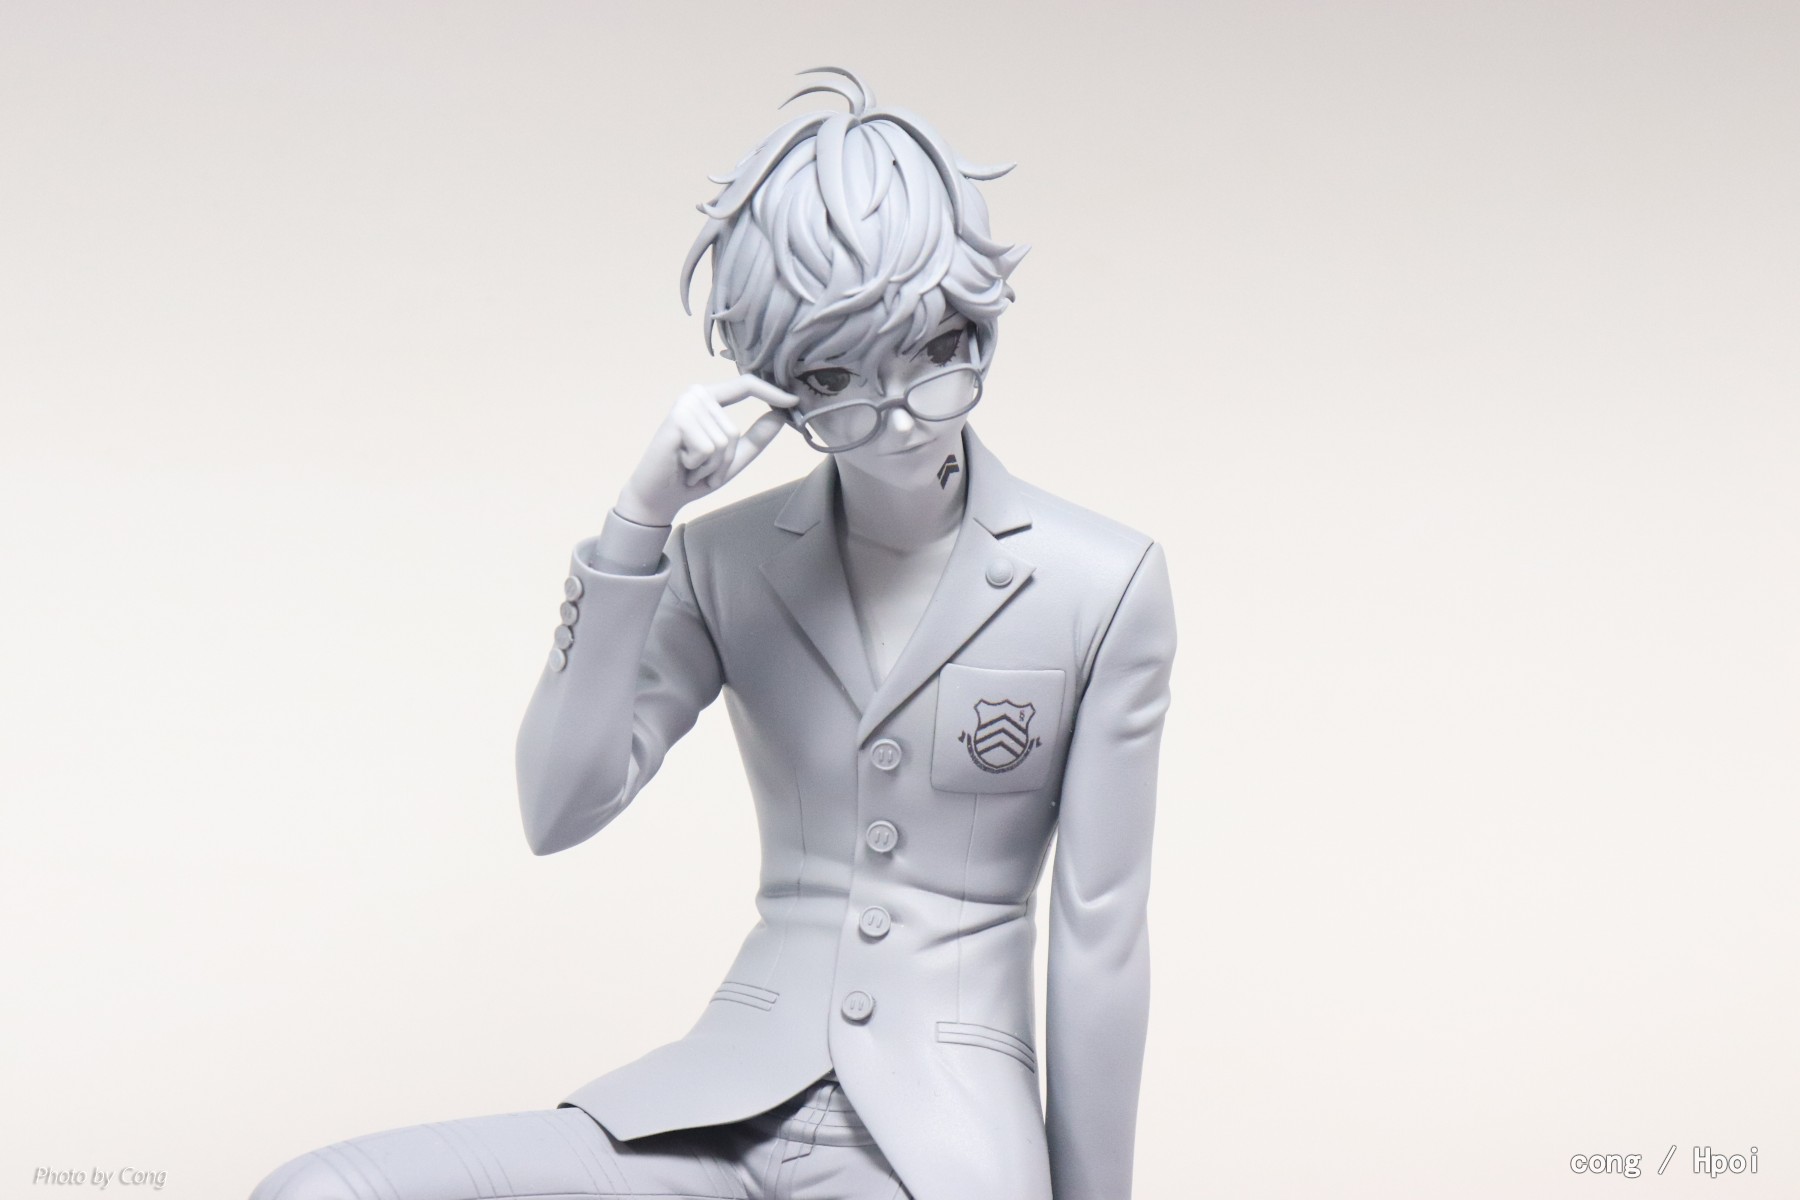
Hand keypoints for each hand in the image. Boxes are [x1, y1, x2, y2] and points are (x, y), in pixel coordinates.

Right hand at [616, 375, 796, 525]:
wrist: (658, 496)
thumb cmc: (694, 476)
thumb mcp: (734, 457)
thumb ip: (757, 437)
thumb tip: (783, 415)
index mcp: (710, 399)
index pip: (745, 385)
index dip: (771, 392)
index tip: (795, 401)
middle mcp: (696, 396)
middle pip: (735, 430)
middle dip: (723, 460)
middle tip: (700, 467)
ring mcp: (685, 405)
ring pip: (723, 441)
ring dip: (710, 466)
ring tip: (691, 466)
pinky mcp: (677, 420)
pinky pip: (709, 449)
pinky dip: (698, 466)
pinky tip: (681, 464)